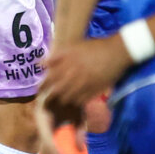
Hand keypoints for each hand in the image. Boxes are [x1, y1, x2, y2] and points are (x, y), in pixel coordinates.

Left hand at [36, 37, 130, 153]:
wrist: (116, 53)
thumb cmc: (93, 48)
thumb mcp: (72, 47)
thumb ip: (55, 57)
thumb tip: (40, 63)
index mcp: (66, 65)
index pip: (48, 80)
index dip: (42, 86)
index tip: (38, 90)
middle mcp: (73, 77)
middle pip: (55, 92)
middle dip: (49, 97)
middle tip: (44, 102)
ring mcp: (83, 86)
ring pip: (67, 100)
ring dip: (60, 102)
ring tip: (55, 106)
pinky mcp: (93, 93)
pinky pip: (80, 103)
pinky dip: (73, 105)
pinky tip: (71, 104)